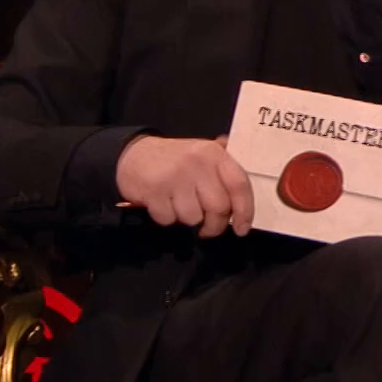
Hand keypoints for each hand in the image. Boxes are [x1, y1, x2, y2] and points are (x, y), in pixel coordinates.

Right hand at [114, 135, 252, 238]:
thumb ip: (225, 165)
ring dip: (188, 219)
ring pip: (193, 217)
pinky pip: (169, 220)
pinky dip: (167, 218)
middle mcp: (197, 163)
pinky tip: (163, 204)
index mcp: (214, 154)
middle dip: (215, 225)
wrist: (133, 154)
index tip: (242, 228)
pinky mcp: (153, 191)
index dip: (245, 210)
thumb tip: (248, 179)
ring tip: (180, 206)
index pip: (239, 185)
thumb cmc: (174, 158)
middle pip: (219, 207)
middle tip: (208, 227)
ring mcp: (174, 177)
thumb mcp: (202, 153)